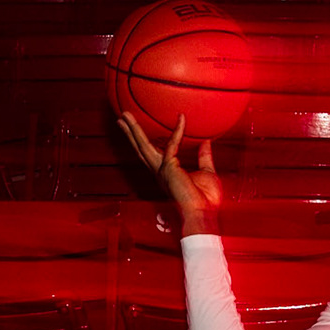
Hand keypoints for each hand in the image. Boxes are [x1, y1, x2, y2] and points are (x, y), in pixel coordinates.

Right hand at [116, 112, 223, 235]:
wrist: (204, 214)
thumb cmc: (206, 200)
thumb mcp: (207, 172)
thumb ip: (204, 157)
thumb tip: (206, 142)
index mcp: (167, 173)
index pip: (153, 153)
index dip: (147, 140)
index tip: (143, 126)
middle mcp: (160, 172)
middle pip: (141, 148)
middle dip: (131, 132)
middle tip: (122, 117)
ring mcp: (162, 170)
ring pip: (144, 146)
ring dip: (134, 130)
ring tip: (125, 115)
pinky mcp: (169, 168)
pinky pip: (173, 144)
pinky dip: (178, 131)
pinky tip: (181, 118)